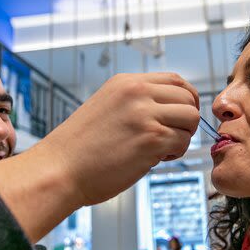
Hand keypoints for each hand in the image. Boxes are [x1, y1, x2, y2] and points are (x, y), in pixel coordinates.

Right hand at [37, 73, 199, 205]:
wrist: (59, 170)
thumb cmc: (81, 147)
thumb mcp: (107, 106)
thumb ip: (137, 102)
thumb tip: (172, 109)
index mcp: (126, 82)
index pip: (176, 80)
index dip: (186, 99)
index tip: (180, 117)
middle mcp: (137, 92)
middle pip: (188, 97)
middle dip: (186, 120)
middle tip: (171, 137)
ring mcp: (145, 114)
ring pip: (191, 118)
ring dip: (183, 136)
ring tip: (162, 149)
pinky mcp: (151, 139)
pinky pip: (182, 141)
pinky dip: (175, 153)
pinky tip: (154, 159)